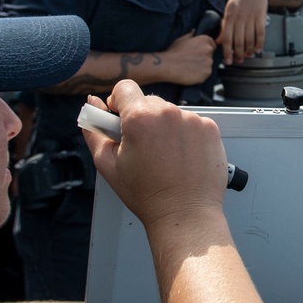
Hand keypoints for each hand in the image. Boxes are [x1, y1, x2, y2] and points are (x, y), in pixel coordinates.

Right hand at [82, 81, 227, 230]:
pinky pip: (191, 123)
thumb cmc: (147, 195)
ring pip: (170, 113)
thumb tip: (91, 105)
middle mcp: (168, 113)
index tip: (121, 121)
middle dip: (142, 119)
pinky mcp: (210, 129)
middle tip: (142, 148)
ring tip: (164, 157)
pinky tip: (181, 158)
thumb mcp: (108, 164)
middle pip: (148, 102)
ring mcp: (193, 120)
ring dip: (164, 128)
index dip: (118, 104)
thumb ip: (94, 130)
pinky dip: (185, 136)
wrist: (185, 215)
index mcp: (140, 118)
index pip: (124, 88)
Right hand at [160, 31, 215, 84]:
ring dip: (202, 66)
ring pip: (208, 65)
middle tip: (192, 60)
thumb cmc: (173, 52)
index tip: (198, 52)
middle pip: (210, 55)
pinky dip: (200, 74)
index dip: (205, 48)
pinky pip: (206, 74)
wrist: (168, 66)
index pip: (212, 44)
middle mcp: (209, 49)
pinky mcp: (207, 73)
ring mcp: (209, 62)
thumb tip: (194, 31)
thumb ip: (190, 35)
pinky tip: (191, 73)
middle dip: (203, 57)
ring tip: (190, 67)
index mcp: (204, 39)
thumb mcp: (181, 40)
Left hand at [217, 0, 267, 64]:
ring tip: (248, 56)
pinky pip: (260, 33)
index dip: (227, 51)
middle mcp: (240, 18)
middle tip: (239, 61)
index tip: (228, 60)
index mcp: (229, 16)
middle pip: (239, 41)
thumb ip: (224, 26)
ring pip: (250, 39)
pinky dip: (260, 43)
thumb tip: (219, 41)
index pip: (227, 38)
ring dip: (249, 50)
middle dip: (239, 54)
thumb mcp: (228, 9)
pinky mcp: (261, 17)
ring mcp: (251, 17)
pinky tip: (258, 49)